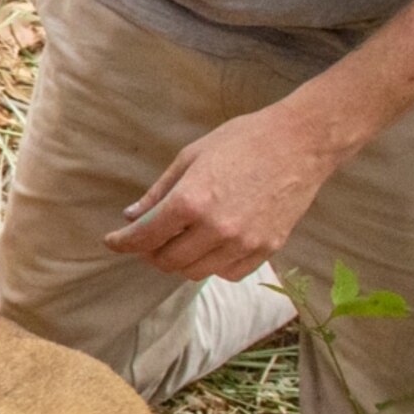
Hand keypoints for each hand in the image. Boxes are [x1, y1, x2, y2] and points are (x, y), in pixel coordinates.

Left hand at [104, 99, 348, 281]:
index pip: (144, 237)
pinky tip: (210, 246)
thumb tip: (131, 216)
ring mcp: (243, 242)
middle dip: (150, 253)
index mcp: (191, 201)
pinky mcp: (267, 248)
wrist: (300, 142)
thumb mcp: (190, 157)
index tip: (112, 241)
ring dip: (180, 261)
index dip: (122, 242)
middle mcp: (215, 228)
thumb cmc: (243, 140)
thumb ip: (159, 191)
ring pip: (196, 272)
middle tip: (148, 239)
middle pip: (168, 261)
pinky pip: (229, 273)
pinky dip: (213, 265)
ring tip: (178, 242)